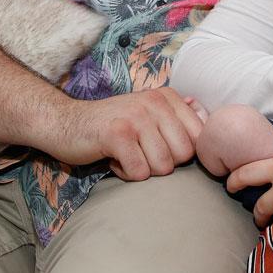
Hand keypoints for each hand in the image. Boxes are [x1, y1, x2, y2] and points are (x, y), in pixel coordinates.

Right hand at [44, 87, 204, 181]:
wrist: (67, 123)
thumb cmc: (113, 125)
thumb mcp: (147, 113)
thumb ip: (177, 115)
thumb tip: (206, 115)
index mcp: (167, 97)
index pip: (198, 138)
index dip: (181, 154)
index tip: (159, 150)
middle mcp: (155, 102)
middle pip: (184, 155)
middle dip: (163, 164)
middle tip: (140, 153)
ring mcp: (136, 117)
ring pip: (163, 166)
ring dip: (143, 170)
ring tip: (127, 155)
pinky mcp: (117, 135)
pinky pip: (139, 172)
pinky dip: (126, 174)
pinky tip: (114, 159)